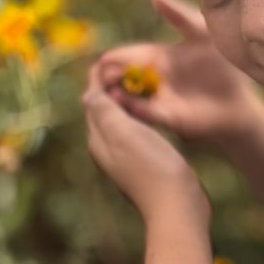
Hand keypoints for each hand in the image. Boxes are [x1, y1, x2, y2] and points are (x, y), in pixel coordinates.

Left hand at [82, 65, 209, 223]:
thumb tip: (86, 93)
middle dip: (107, 89)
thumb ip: (104, 112)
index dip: (97, 80)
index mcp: (99, 139)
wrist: (176, 204)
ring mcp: (125, 157)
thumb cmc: (152, 166)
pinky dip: (136, 116)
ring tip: (135, 83)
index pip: (92, 102)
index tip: (105, 59)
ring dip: (123, 102)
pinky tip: (149, 113)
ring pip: (118, 122)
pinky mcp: (143, 163)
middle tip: (120, 66)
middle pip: (102, 112)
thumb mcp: (124, 133)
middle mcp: (107, 149)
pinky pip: (134, 132)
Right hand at [92, 0, 259, 146]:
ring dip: (116, 94)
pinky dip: (134, 108)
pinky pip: (147, 113)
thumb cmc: (225, 63)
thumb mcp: (202, 34)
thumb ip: (179, 15)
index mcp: (158, 57)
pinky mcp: (169, 117)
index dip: (114, 58)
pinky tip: (125, 102)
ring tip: (107, 89)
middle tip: (99, 75)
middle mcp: (154, 79)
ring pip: (129, 97)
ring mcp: (159, 99)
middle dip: (108, 77)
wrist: (242, 95)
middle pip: (122, 77)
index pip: (128, 56)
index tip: (102, 59)